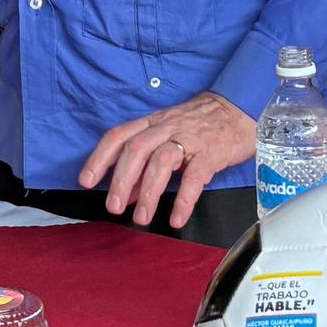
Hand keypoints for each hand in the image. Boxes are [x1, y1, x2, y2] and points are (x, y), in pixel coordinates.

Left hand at [80, 92, 257, 230]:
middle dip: (121, 180)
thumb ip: (146, 161)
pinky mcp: (211, 152)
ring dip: (148, 192)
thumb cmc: (202, 124)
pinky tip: (177, 218)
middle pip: (136, 149)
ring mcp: (190, 138)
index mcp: (153, 123)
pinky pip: (195, 176)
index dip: (100, 157)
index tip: (86, 181)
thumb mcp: (169, 135)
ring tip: (141, 218)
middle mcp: (167, 127)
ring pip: (161, 161)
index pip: (119, 135)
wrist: (240, 109)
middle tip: (113, 207)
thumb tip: (123, 192)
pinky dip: (184, 199)